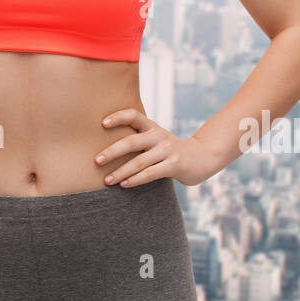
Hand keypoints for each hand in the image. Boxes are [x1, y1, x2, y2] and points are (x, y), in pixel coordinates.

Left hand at [95, 108, 216, 187]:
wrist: (203, 157)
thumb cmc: (170, 150)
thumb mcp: (155, 139)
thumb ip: (138, 139)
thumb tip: (105, 148)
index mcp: (152, 127)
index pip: (133, 115)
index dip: (118, 117)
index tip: (102, 124)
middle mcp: (159, 136)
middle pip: (132, 141)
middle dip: (112, 152)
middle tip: (96, 160)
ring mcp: (168, 150)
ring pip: (139, 161)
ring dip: (121, 172)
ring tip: (107, 180)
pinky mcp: (175, 164)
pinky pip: (151, 173)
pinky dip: (136, 179)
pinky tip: (124, 185)